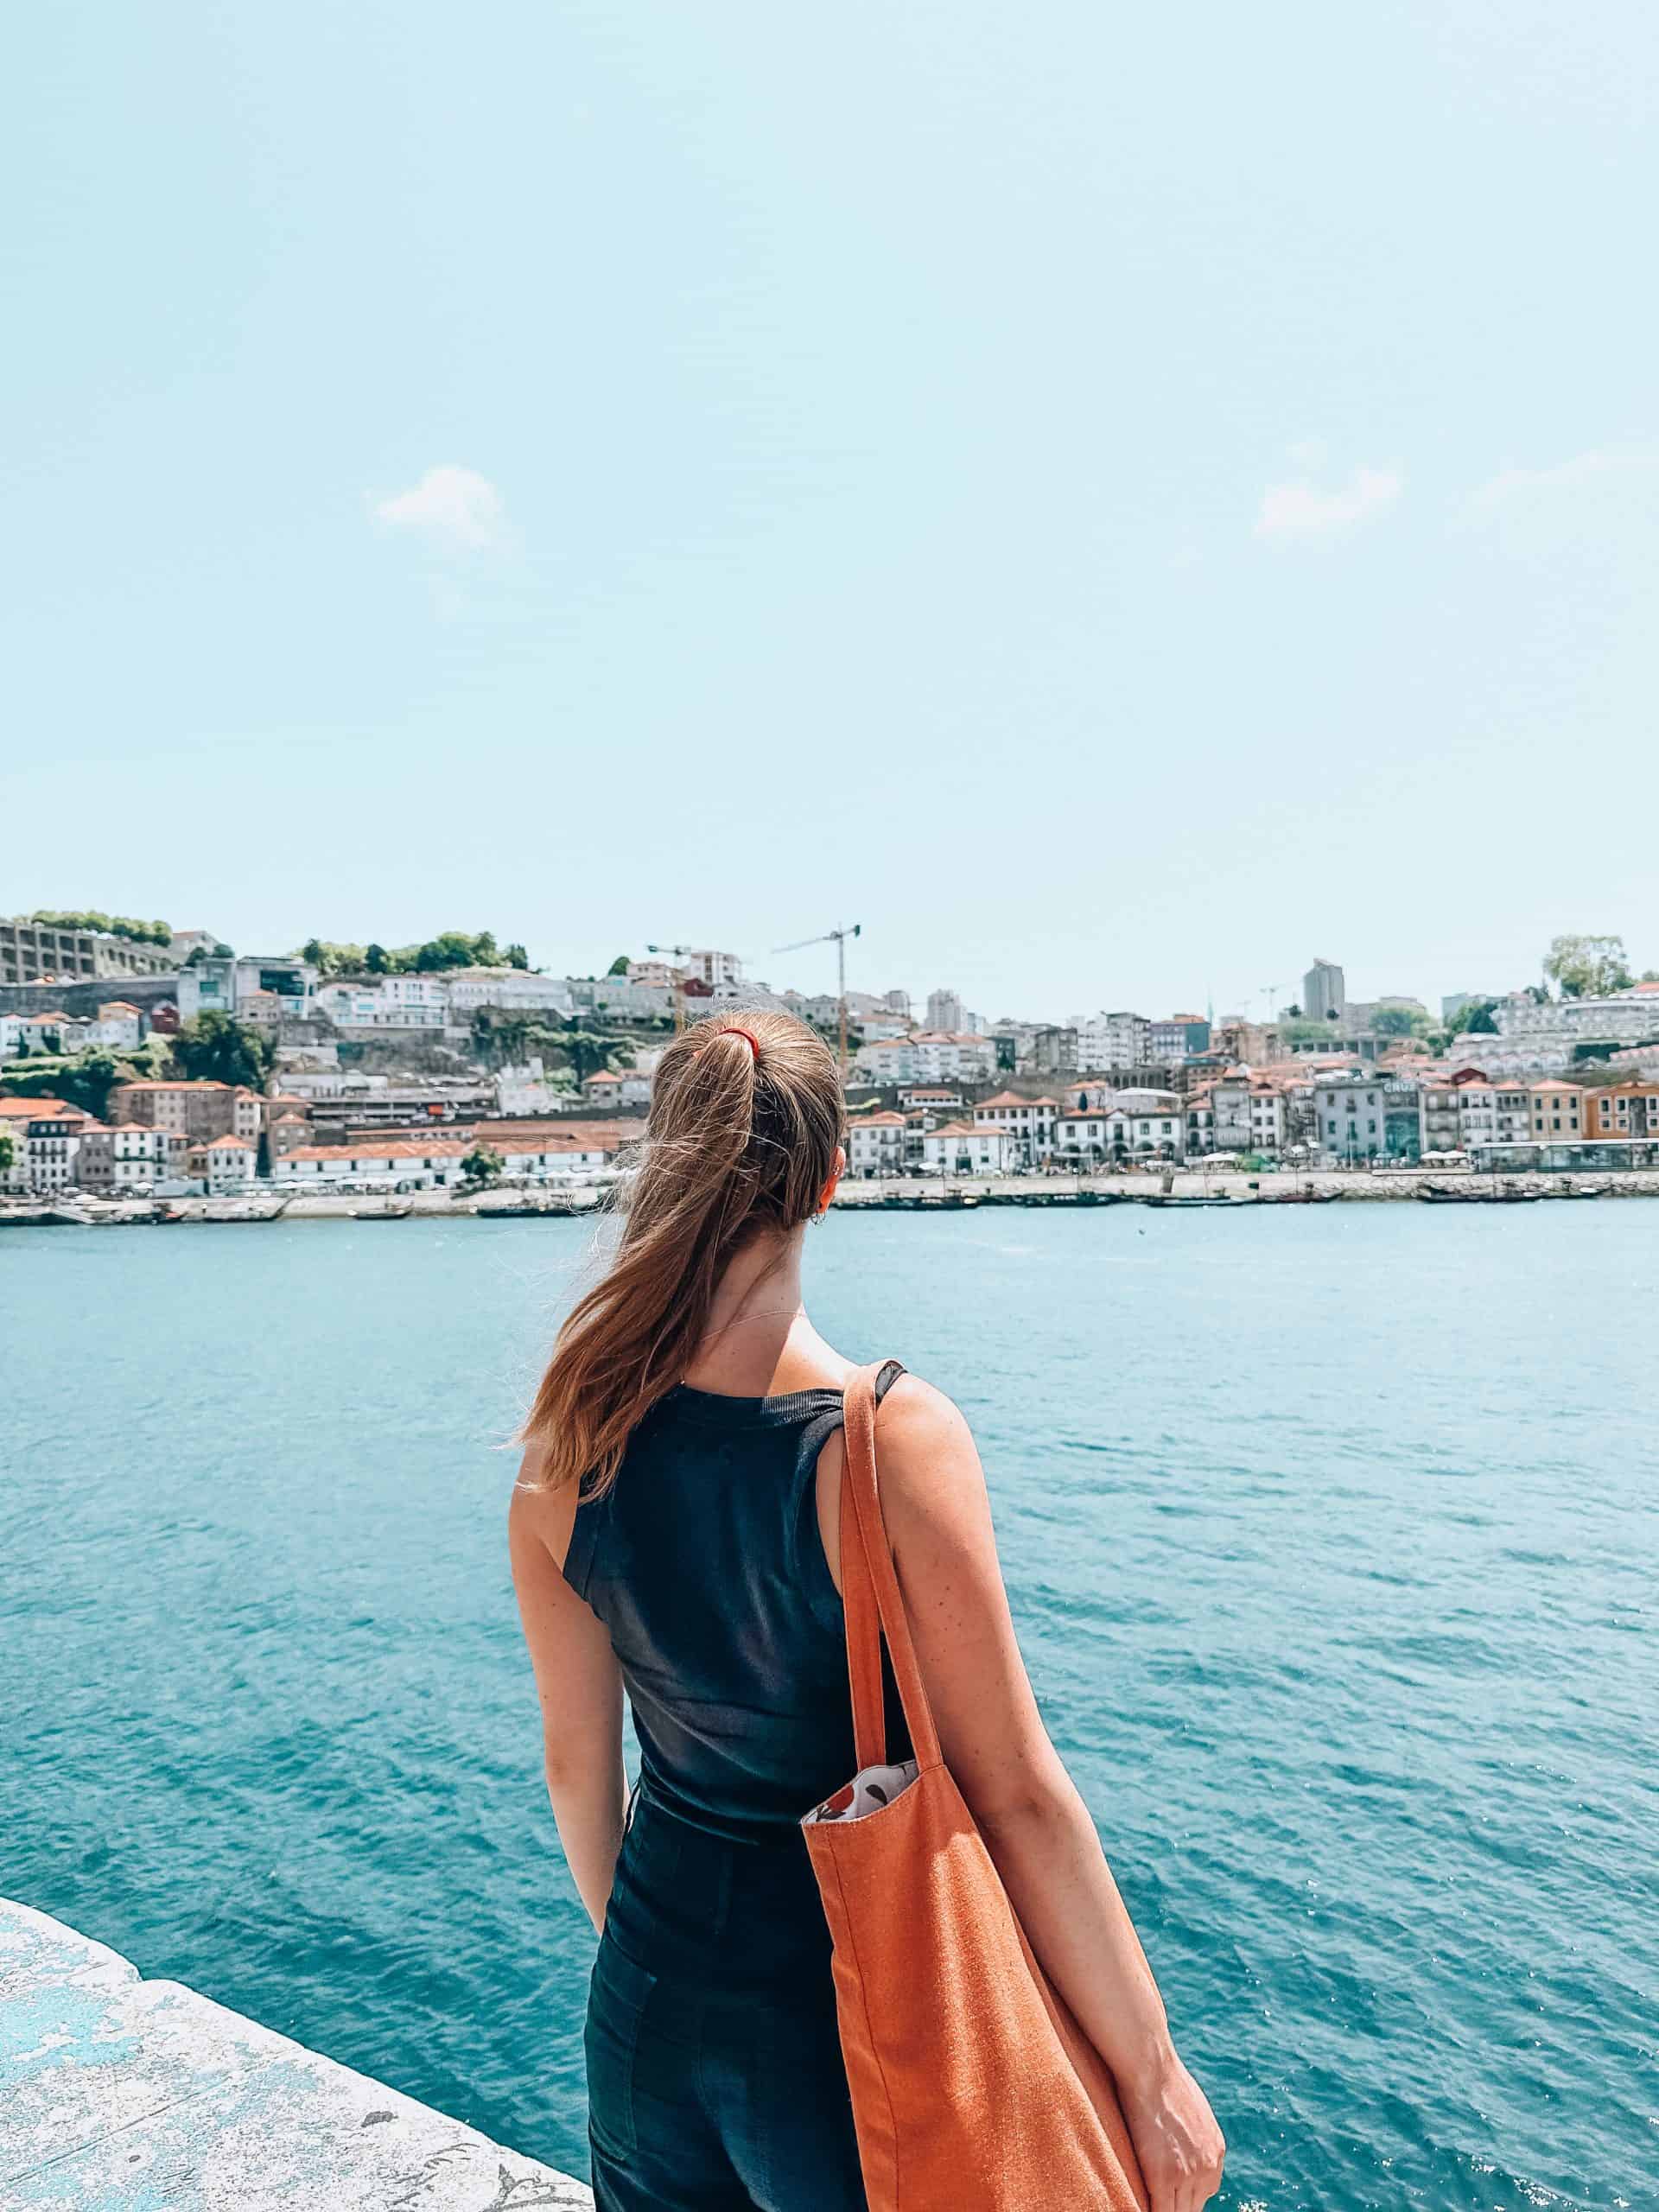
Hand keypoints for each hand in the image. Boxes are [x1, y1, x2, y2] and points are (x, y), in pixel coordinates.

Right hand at [1118, 2047, 1224, 2211]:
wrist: (1151, 2070)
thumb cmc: (1163, 2081)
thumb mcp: (1192, 2111)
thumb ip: (1193, 2137)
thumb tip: (1181, 2145)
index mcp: (1215, 2151)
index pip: (1205, 2192)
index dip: (1186, 2197)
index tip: (1170, 2197)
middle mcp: (1208, 2167)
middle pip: (1194, 2207)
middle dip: (1177, 2206)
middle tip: (1161, 2202)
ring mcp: (1188, 2174)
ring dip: (1166, 2209)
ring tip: (1150, 2205)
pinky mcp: (1164, 2177)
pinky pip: (1161, 2211)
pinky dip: (1150, 2210)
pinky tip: (1139, 2206)